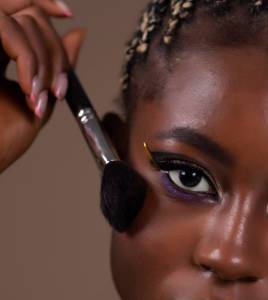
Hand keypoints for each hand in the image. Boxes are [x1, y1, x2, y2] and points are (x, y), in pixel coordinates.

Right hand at [0, 0, 84, 172]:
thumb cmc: (4, 138)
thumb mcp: (41, 96)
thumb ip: (57, 66)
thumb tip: (79, 33)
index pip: (30, 15)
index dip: (50, 13)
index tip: (70, 19)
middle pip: (31, 15)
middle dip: (56, 51)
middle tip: (58, 89)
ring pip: (23, 21)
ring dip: (45, 59)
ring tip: (42, 96)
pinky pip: (8, 30)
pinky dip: (28, 59)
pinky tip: (29, 89)